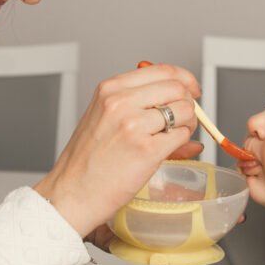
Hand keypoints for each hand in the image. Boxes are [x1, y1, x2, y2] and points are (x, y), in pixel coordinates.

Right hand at [34, 63, 200, 237]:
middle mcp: (121, 102)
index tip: (192, 89)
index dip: (185, 79)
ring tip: (172, 138)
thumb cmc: (85, 162)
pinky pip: (182, 137)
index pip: (162, 70)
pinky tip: (165, 151)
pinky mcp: (146, 150)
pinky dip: (181, 144)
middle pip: (177, 88)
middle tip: (183, 120)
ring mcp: (133, 125)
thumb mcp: (102, 119)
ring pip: (184, 112)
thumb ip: (137, 105)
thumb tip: (179, 104)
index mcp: (110, 90)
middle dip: (188, 104)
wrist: (72, 193)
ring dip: (186, 125)